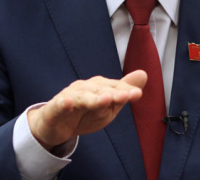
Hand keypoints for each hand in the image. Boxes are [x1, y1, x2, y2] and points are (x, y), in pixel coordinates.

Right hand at [27, 70, 146, 150]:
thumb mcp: (108, 107)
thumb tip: (143, 74)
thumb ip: (123, 92)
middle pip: (100, 90)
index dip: (125, 90)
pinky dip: (65, 103)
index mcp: (99, 87)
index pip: (114, 88)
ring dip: (93, 98)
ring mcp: (70, 96)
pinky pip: (61, 104)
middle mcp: (85, 87)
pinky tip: (69, 103)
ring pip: (83, 97)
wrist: (56, 126)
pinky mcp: (56, 107)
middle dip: (112, 93)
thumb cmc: (85, 113)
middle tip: (124, 96)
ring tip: (105, 100)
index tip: (137, 94)